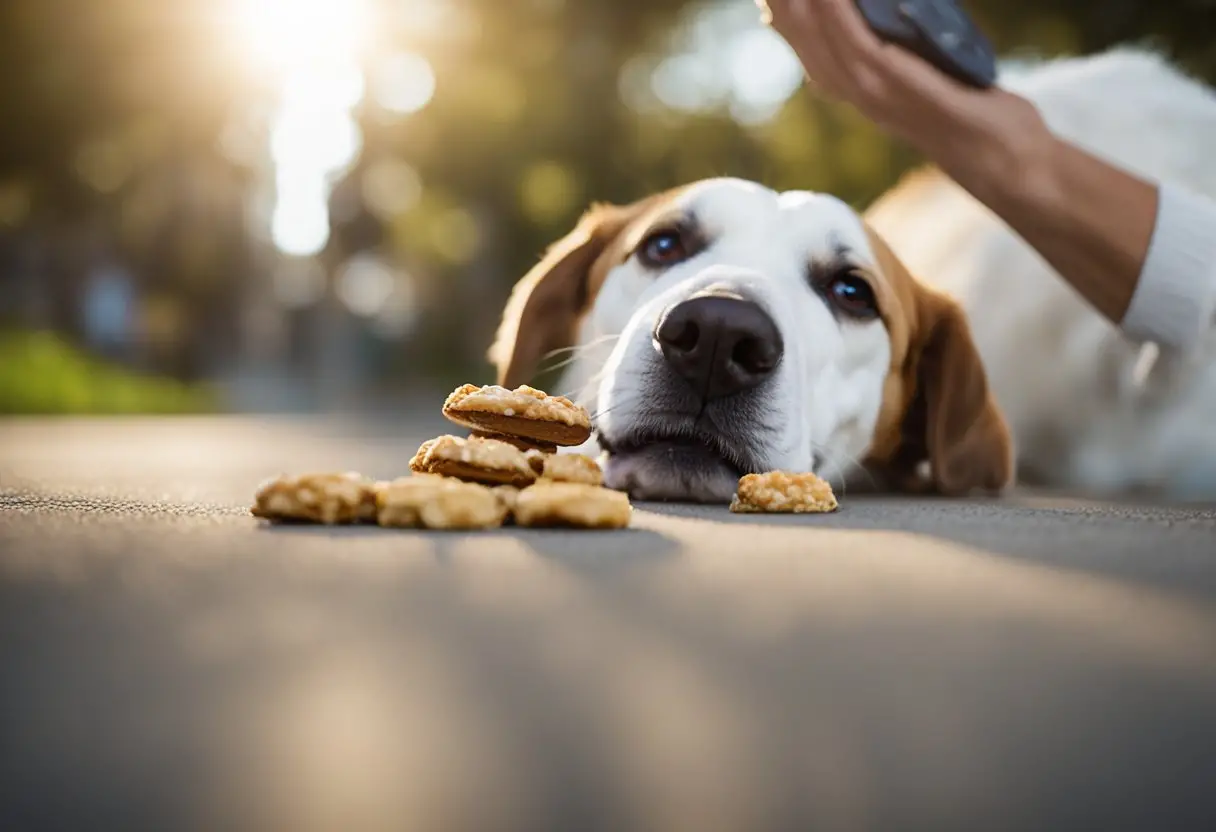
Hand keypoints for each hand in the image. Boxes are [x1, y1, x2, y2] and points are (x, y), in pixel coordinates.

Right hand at [759, 0, 1047, 184]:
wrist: (1001, 158)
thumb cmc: (972, 114)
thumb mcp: (927, 75)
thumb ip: (900, 53)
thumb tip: (881, 17)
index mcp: (856, 88)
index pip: (805, 44)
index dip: (785, 13)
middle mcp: (855, 92)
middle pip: (802, 37)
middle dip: (782, 2)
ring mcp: (874, 93)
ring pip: (820, 39)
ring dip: (799, 3)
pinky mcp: (900, 88)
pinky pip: (858, 44)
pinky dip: (838, 14)